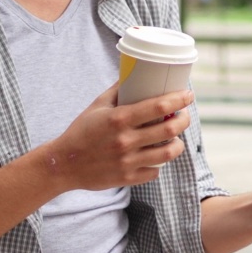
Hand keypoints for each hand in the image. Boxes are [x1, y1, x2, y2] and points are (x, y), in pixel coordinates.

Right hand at [44, 84, 191, 191]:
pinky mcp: (127, 179)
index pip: (158, 107)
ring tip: (176, 139)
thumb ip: (117, 91)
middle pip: (169, 130)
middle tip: (184, 115)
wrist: (63, 164)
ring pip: (167, 153)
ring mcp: (127, 161)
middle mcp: (125, 140)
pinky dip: (158, 163)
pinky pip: (154, 171)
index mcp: (119, 119)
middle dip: (184, 120)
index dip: (179, 100)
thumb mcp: (97, 106)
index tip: (188, 95)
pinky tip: (155, 156)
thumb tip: (134, 73)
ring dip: (177, 144)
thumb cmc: (81, 131)